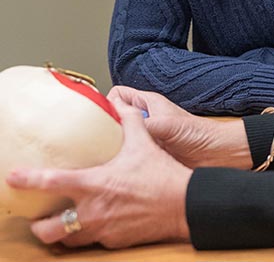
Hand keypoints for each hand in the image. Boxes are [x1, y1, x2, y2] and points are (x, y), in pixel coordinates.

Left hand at [6, 100, 191, 248]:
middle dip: (37, 225)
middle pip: (47, 229)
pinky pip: (93, 242)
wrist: (183, 204)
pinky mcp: (114, 242)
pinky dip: (90, 234)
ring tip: (63, 223)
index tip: (13, 177)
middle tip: (37, 216)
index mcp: (94, 184)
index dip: (27, 179)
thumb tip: (122, 105)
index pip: (51, 182)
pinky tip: (97, 223)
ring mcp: (101, 230)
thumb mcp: (144, 143)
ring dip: (62, 233)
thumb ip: (130, 122)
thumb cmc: (162, 174)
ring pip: (67, 241)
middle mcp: (92, 211)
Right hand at [109, 86, 251, 169]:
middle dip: (103, 130)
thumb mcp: (169, 125)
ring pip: (117, 140)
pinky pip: (126, 157)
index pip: (116, 95)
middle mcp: (144, 120)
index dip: (105, 103)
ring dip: (112, 149)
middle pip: (113, 120)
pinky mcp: (147, 156)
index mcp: (147, 104)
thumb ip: (145, 124)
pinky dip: (121, 162)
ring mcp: (145, 139)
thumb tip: (119, 129)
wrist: (217, 155)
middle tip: (94, 145)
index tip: (95, 118)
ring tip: (104, 160)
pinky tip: (118, 170)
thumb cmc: (200, 134)